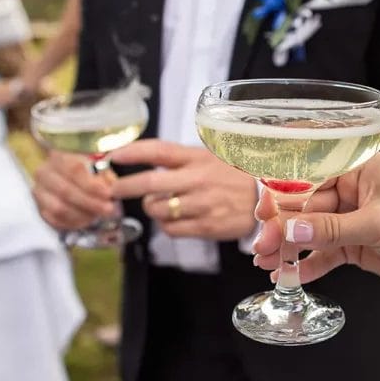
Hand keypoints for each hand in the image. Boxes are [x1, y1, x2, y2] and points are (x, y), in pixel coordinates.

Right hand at [32, 151, 115, 229]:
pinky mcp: (41, 208)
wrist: (72, 178)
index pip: (74, 169)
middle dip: (90, 203)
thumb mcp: (100, 164)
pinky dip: (74, 223)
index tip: (108, 193)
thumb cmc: (90, 169)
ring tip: (99, 215)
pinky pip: (55, 220)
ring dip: (82, 215)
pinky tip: (87, 220)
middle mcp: (45, 172)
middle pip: (66, 191)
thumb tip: (112, 185)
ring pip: (59, 208)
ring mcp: (40, 191)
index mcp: (59, 155)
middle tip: (108, 209)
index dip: (92, 184)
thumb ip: (106, 173)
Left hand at [110, 139, 258, 240]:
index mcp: (197, 158)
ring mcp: (202, 204)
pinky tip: (172, 218)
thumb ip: (179, 158)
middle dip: (123, 187)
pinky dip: (165, 224)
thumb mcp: (209, 156)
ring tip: (158, 204)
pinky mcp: (206, 226)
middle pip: (149, 183)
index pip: (158, 151)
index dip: (131, 152)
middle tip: (112, 190)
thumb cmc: (232, 175)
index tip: (113, 156)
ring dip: (150, 207)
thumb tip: (140, 157)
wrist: (267, 198)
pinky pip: (171, 228)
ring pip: (157, 209)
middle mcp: (198, 180)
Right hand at [251, 154, 379, 299]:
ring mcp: (350, 219)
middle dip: (281, 226)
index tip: (262, 208)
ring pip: (309, 232)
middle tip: (261, 246)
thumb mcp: (378, 224)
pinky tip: (286, 276)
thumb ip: (332, 229)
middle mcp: (350, 190)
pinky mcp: (353, 246)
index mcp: (358, 167)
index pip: (311, 172)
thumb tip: (288, 230)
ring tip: (265, 263)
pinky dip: (305, 265)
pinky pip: (322, 254)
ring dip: (287, 247)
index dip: (283, 189)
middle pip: (304, 206)